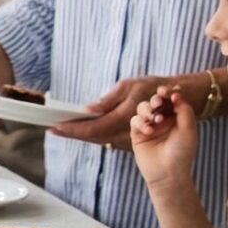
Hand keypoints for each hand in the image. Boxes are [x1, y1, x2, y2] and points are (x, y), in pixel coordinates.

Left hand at [53, 75, 175, 150]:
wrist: (176, 100)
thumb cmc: (151, 87)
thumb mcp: (129, 86)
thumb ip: (107, 100)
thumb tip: (87, 110)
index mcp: (123, 118)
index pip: (92, 128)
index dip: (72, 130)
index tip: (55, 127)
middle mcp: (125, 133)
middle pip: (92, 137)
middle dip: (71, 134)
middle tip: (52, 129)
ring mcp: (128, 139)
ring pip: (99, 140)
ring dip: (80, 136)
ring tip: (62, 129)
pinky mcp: (130, 141)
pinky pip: (107, 139)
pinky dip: (93, 135)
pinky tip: (81, 129)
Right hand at [128, 86, 200, 191]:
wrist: (168, 172)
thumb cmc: (181, 152)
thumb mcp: (188, 129)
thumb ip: (184, 109)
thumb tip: (175, 94)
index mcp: (176, 116)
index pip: (171, 99)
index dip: (169, 92)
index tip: (169, 91)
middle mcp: (162, 119)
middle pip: (155, 100)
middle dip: (156, 99)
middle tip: (159, 102)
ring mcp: (149, 125)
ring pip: (142, 107)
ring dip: (147, 110)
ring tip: (154, 120)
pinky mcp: (137, 133)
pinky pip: (134, 121)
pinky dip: (140, 123)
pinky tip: (149, 131)